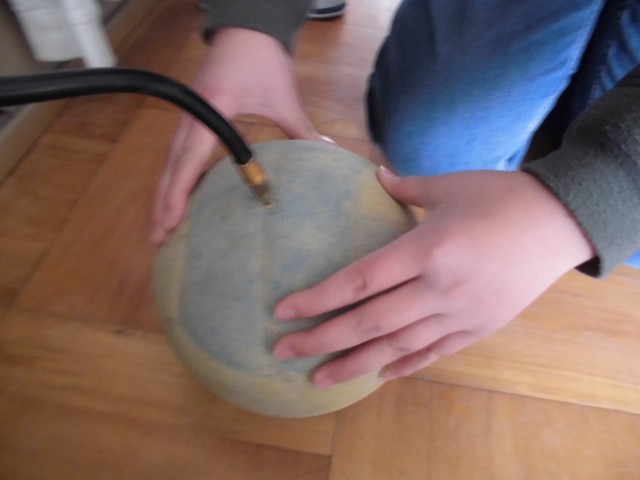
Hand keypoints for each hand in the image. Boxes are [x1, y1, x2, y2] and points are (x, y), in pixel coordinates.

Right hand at [151, 28, 324, 243]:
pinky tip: (181, 198)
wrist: (247, 25)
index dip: (179, 193)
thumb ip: (302, 129)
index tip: (171, 222)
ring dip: (165, 194)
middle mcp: (193, 116)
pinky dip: (176, 179)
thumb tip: (327, 154)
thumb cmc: (263, 58)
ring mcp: (190, 116)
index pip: (189, 159)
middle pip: (171, 168)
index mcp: (212, 110)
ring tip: (161, 227)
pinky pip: (179, 155)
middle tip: (157, 238)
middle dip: (163, 204)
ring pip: (170, 163)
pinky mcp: (194, 117)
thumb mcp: (284, 97)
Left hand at [272, 167, 595, 386]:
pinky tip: (379, 375)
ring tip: (318, 378)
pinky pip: (434, 353)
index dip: (317, 299)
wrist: (561, 222)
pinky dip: (404, 365)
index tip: (283, 312)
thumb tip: (374, 174)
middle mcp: (438, 288)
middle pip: (368, 322)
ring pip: (396, 347)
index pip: (358, 281)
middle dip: (322, 340)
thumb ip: (404, 186)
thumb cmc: (502, 196)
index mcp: (426, 249)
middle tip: (283, 351)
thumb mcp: (449, 185)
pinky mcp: (479, 327)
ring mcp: (459, 314)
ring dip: (354, 364)